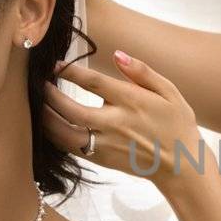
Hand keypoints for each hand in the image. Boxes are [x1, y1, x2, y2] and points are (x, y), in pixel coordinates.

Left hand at [44, 51, 207, 189]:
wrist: (182, 165)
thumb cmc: (176, 124)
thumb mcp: (169, 92)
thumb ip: (142, 72)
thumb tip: (117, 54)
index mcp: (132, 102)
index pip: (94, 83)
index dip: (70, 71)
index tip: (55, 64)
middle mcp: (117, 124)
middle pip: (72, 110)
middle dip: (50, 96)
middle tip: (39, 84)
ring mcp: (107, 144)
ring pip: (65, 134)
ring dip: (47, 119)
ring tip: (38, 105)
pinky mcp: (102, 160)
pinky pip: (71, 148)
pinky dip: (55, 136)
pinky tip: (49, 125)